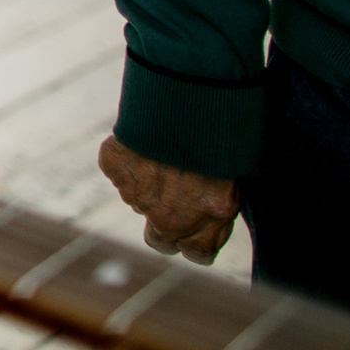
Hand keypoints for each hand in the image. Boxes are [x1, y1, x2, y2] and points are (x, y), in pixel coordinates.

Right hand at [98, 136, 239, 264]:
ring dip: (149, 186)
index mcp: (206, 221)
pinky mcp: (114, 165)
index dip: (198, 239)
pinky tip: (145, 141)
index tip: (200, 224)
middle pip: (160, 240)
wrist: (192, 96)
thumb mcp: (234, 182)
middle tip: (176, 196)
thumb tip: (205, 228)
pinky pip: (119, 171)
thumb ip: (217, 213)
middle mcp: (168, 216)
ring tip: (167, 153)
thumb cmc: (222, 137)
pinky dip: (128, 160)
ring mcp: (136, 194)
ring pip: (139, 201)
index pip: (197, 254)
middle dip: (167, 225)